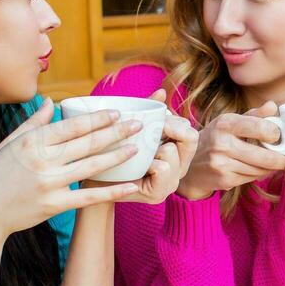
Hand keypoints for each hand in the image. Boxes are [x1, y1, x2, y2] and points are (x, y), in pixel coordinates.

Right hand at [0, 99, 154, 237]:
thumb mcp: (8, 144)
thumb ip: (32, 123)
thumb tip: (51, 101)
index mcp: (32, 142)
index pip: (72, 126)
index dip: (97, 118)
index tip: (116, 112)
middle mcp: (42, 161)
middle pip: (87, 143)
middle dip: (116, 132)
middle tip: (138, 125)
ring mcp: (49, 184)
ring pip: (91, 166)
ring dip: (117, 156)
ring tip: (137, 148)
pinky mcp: (54, 205)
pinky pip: (88, 197)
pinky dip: (111, 192)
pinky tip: (129, 186)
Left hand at [109, 90, 199, 204]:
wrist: (93, 185)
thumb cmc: (113, 154)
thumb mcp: (134, 130)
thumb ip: (149, 111)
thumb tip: (161, 91)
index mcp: (177, 153)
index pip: (190, 131)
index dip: (174, 121)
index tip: (156, 120)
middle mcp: (179, 169)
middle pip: (190, 137)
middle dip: (169, 128)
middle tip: (150, 131)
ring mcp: (170, 183)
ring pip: (171, 150)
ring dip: (153, 149)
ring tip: (138, 156)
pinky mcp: (158, 194)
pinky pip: (162, 167)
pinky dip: (149, 164)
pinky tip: (136, 169)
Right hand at [176, 100, 284, 199]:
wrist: (189, 163)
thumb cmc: (215, 138)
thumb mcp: (229, 122)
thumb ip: (254, 115)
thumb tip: (273, 106)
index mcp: (225, 124)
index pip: (260, 128)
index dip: (275, 134)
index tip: (279, 136)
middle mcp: (222, 143)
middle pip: (265, 156)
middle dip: (282, 159)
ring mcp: (222, 163)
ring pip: (260, 169)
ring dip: (271, 167)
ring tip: (273, 162)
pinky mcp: (224, 179)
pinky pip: (251, 178)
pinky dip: (259, 174)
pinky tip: (257, 168)